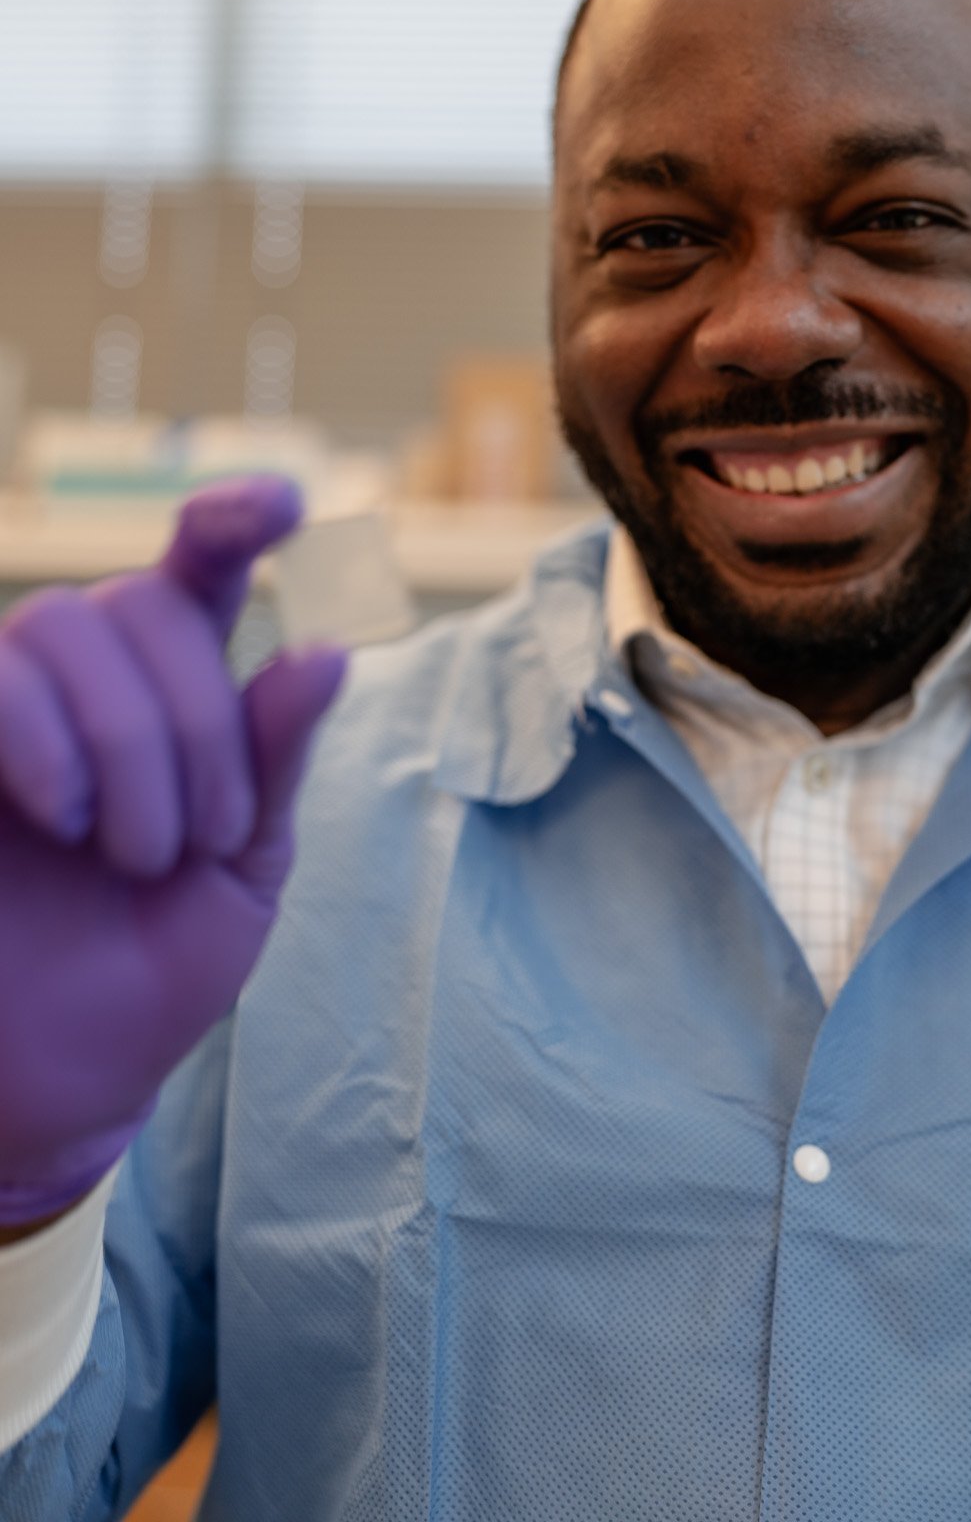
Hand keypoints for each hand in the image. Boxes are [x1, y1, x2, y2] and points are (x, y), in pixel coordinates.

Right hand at [0, 478, 346, 1225]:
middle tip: (195, 843)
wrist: (55, 1081)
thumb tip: (324, 650)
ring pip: (71, 622)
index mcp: (179, 696)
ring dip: (126, 739)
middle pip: (151, 602)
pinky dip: (41, 733)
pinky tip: (59, 814)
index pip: (202, 569)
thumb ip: (271, 761)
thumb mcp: (242, 873)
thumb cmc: (152, 973)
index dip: (234, 516)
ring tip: (129, 850)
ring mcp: (11, 703)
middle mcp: (91, 678)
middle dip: (194, 720)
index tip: (277, 505)